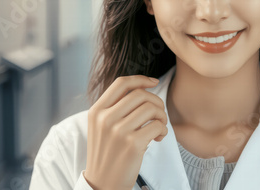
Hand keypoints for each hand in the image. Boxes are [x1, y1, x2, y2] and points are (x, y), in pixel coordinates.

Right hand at [83, 75, 167, 189]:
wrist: (103, 183)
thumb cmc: (108, 152)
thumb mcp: (102, 126)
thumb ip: (116, 107)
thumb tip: (144, 87)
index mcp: (97, 111)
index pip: (121, 83)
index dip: (141, 79)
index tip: (154, 82)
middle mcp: (105, 119)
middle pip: (140, 94)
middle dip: (156, 101)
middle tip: (158, 114)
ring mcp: (118, 131)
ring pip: (151, 109)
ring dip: (162, 116)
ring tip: (159, 127)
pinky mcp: (132, 144)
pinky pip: (157, 125)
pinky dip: (163, 130)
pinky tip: (159, 138)